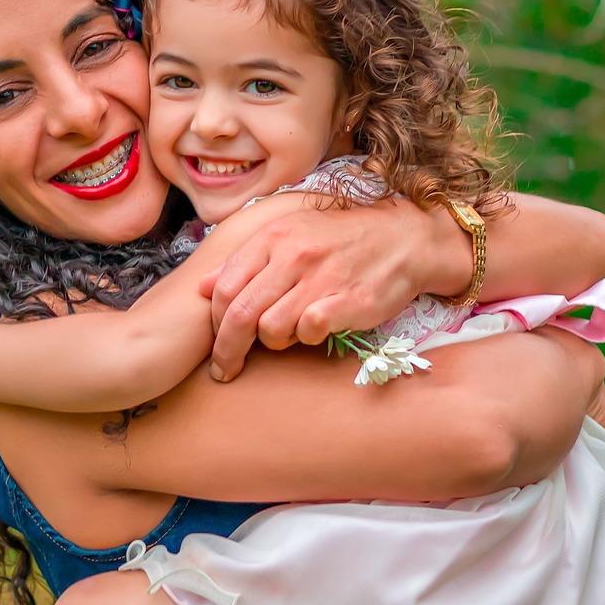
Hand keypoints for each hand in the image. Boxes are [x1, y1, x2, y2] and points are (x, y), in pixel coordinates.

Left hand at [200, 201, 439, 379]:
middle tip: (226, 369)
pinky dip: (307, 339)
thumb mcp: (289, 234)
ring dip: (274, 341)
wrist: (403, 238)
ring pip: (271, 329)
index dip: (214, 321)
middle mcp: (293, 255)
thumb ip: (244, 261)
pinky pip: (309, 332)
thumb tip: (201, 286)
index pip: (223, 287)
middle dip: (227, 350)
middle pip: (240, 314)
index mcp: (273, 237)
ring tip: (287, 335)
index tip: (217, 340)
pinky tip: (315, 331)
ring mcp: (321, 278)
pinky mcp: (348, 301)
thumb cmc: (340, 239)